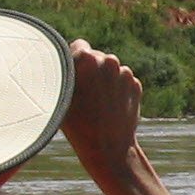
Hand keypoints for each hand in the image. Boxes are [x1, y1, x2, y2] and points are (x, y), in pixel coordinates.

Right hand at [59, 39, 142, 174]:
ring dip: (104, 80)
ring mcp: (125, 73)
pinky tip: (109, 107)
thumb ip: (63, 72)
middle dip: (91, 70)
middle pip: (96, 57)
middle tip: (84, 93)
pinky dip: (116, 89)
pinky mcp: (136, 84)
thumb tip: (58, 58)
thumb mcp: (61, 96)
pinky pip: (122, 81)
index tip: (70, 74)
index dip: (73, 59)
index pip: (78, 46)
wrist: (108, 148)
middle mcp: (108, 61)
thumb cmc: (77, 124)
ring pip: (110, 70)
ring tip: (96, 103)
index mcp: (87, 59)